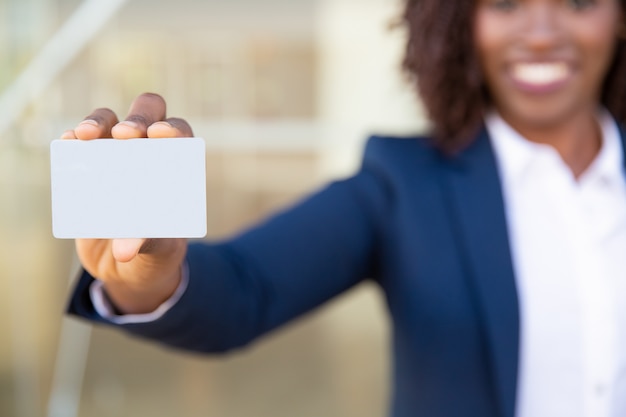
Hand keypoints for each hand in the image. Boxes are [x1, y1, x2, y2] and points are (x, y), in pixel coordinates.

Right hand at [62, 93, 193, 313]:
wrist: (126, 267)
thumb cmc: (153, 253)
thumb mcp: (156, 250)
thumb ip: (146, 243)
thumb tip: (124, 250)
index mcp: (177, 168)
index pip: (180, 135)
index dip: (172, 129)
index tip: (158, 135)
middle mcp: (149, 153)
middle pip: (147, 114)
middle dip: (138, 117)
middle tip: (125, 135)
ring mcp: (117, 156)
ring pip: (110, 120)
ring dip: (99, 121)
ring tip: (87, 137)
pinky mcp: (89, 166)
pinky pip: (81, 140)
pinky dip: (74, 137)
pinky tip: (69, 142)